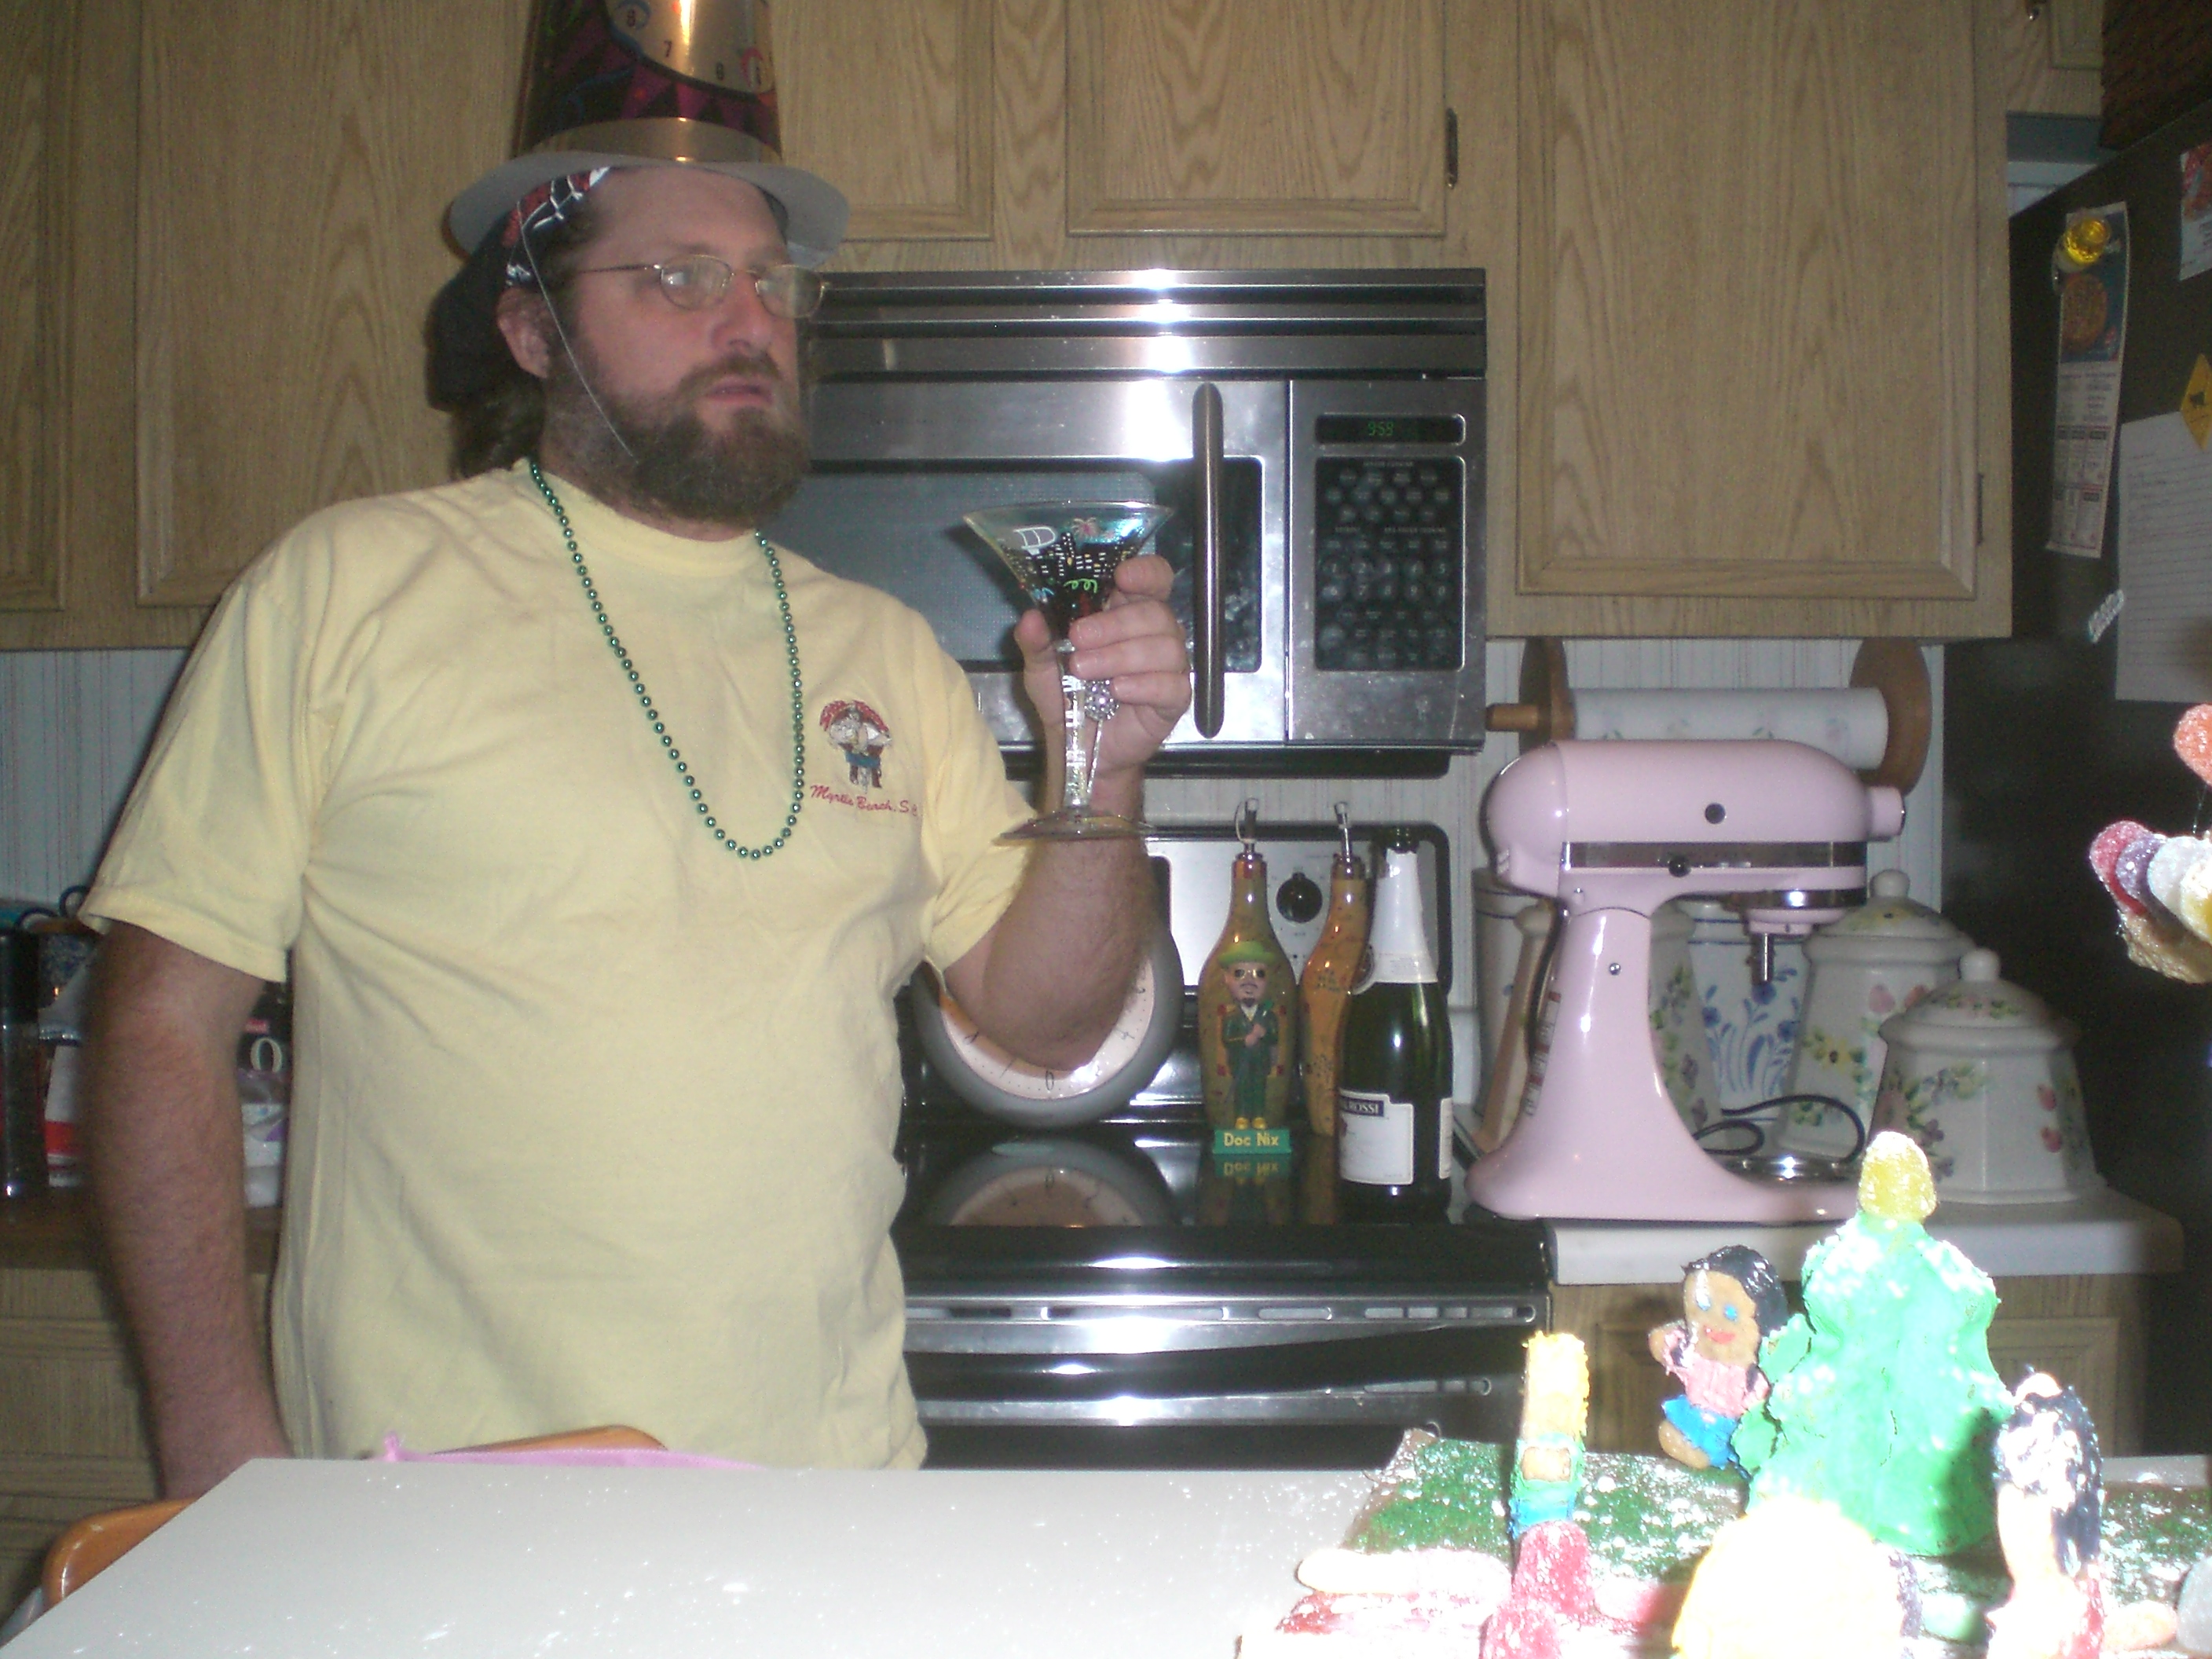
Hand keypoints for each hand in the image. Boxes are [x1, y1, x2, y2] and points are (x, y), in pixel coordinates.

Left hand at [1013, 553, 1191, 790]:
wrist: (1076, 747)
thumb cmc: (1065, 697)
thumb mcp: (1041, 668)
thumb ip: (1036, 642)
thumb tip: (1030, 617)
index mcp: (1127, 612)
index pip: (1154, 579)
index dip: (1145, 572)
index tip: (1121, 576)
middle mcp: (1154, 634)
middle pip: (1155, 612)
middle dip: (1115, 624)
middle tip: (1077, 641)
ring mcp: (1168, 666)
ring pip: (1165, 646)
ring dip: (1121, 655)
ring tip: (1085, 671)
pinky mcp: (1173, 699)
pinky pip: (1172, 684)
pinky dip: (1143, 684)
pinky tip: (1117, 691)